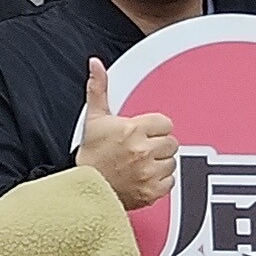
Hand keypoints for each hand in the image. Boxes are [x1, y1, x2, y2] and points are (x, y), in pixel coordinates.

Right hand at [77, 59, 176, 211]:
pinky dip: (160, 181)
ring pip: (172, 162)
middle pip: (171, 142)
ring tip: (141, 164)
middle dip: (157, 145)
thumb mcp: (93, 118)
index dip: (154, 128)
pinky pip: (170, 181)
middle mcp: (143, 151)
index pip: (165, 123)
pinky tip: (144, 178)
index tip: (142, 134)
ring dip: (159, 163)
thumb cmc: (90, 155)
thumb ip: (99, 88)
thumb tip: (96, 64)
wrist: (84, 189)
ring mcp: (148, 172)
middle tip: (140, 150)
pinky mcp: (152, 191)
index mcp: (132, 130)